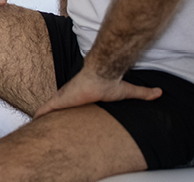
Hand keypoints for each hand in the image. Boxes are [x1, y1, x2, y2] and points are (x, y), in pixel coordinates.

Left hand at [34, 67, 161, 119]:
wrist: (100, 73)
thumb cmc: (110, 82)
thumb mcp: (128, 91)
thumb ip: (143, 93)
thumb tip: (160, 92)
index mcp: (83, 96)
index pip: (73, 102)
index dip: (68, 107)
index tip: (65, 113)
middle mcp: (71, 96)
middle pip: (59, 106)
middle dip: (52, 112)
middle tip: (46, 121)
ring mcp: (64, 97)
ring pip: (50, 108)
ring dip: (43, 114)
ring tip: (35, 122)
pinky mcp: (60, 99)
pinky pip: (47, 108)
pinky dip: (40, 114)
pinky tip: (33, 119)